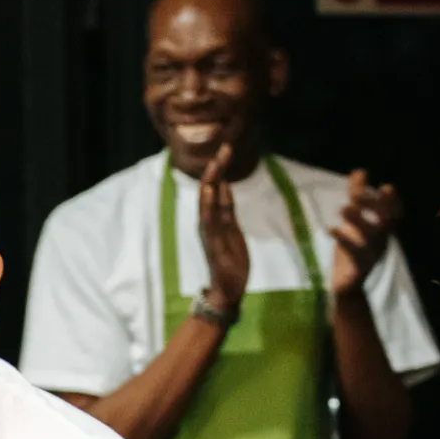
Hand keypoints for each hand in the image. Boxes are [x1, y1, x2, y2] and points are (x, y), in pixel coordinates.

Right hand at [196, 142, 249, 308]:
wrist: (226, 290)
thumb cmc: (230, 261)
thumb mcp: (232, 229)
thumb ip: (226, 209)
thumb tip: (224, 185)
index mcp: (213, 218)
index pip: (216, 187)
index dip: (220, 168)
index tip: (227, 148)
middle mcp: (207, 222)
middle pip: (210, 190)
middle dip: (216, 169)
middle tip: (224, 148)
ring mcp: (209, 232)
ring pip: (208, 202)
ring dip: (212, 182)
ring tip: (216, 162)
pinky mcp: (213, 243)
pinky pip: (209, 221)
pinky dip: (208, 204)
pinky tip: (209, 190)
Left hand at [328, 169, 402, 295]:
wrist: (347, 287)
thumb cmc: (352, 250)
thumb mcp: (354, 222)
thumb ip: (357, 197)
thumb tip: (360, 171)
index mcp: (382, 232)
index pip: (394, 214)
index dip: (393, 202)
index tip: (385, 187)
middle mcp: (381, 242)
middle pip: (386, 223)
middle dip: (378, 208)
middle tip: (360, 195)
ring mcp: (371, 256)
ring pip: (370, 238)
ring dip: (358, 221)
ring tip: (343, 208)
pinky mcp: (358, 269)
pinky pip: (354, 255)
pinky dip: (344, 241)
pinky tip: (331, 229)